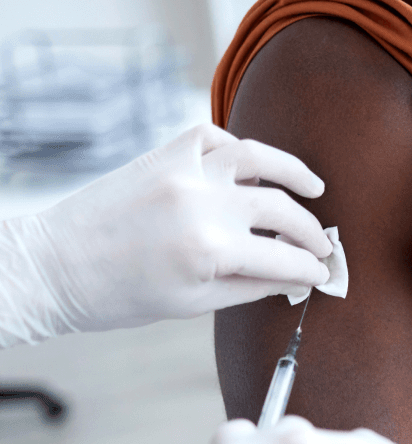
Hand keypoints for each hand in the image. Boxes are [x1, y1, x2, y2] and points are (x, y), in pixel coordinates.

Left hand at [18, 124, 332, 335]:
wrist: (54, 267)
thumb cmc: (117, 296)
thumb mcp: (191, 305)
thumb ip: (250, 287)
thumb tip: (292, 281)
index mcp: (210, 250)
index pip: (284, 258)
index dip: (311, 268)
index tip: (325, 273)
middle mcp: (202, 203)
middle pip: (281, 209)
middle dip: (311, 231)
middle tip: (323, 245)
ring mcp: (183, 171)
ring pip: (257, 158)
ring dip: (293, 172)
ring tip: (314, 188)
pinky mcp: (164, 154)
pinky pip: (214, 138)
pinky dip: (238, 150)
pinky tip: (252, 169)